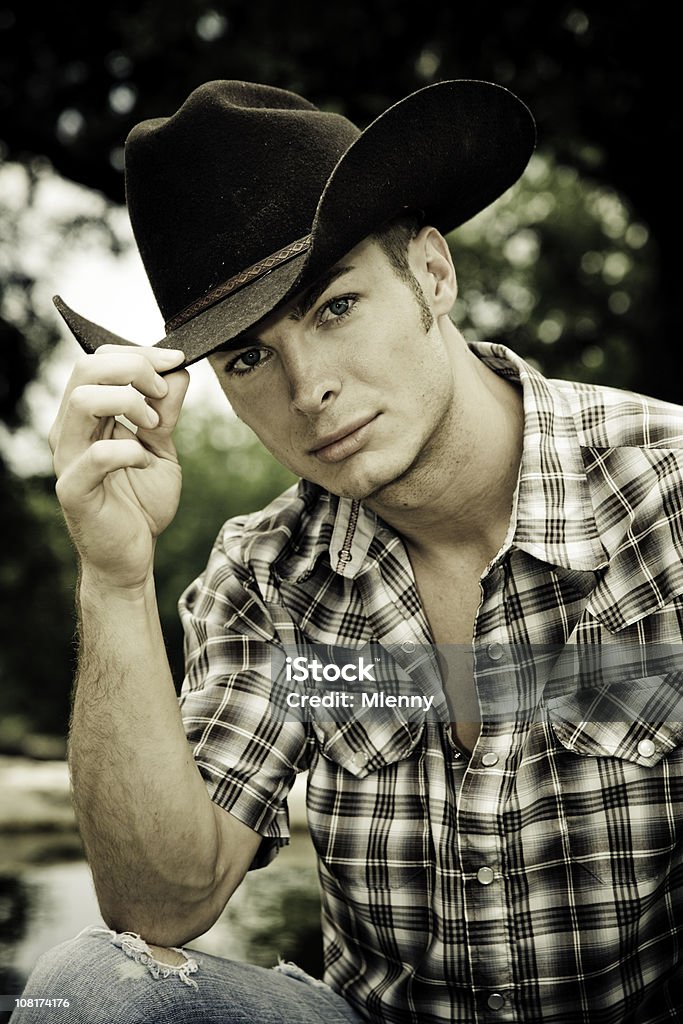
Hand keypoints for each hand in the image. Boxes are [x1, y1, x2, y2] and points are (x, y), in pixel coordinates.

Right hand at [50, 345, 189, 589]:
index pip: (100, 361)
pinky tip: (145, 460)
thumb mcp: (163, 448)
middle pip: (86, 368)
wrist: (131, 556)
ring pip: (81, 400)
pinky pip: (95, 456)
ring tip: (154, 426)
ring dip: (128, 402)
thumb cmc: (141, 502)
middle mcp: (71, 431)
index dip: (140, 353)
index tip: (177, 360)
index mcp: (87, 416)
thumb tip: (178, 371)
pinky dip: (129, 450)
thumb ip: (168, 412)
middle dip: (134, 368)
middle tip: (163, 393)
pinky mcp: (74, 490)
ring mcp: (68, 459)